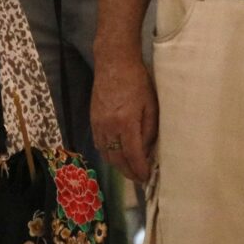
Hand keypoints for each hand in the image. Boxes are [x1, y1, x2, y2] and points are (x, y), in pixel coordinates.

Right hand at [92, 56, 157, 184]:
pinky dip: (108, 154)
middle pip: (117, 159)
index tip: (146, 178)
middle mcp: (109, 127)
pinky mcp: (93, 120)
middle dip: (129, 172)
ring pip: (106, 154)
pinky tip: (117, 155)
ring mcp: (98, 124)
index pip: (132, 155)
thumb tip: (148, 149)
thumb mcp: (151, 104)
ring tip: (130, 170)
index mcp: (126, 123)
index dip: (139, 169)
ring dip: (118, 165)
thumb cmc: (138, 81)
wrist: (114, 63)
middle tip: (139, 179)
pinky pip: (99, 144)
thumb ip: (150, 129)